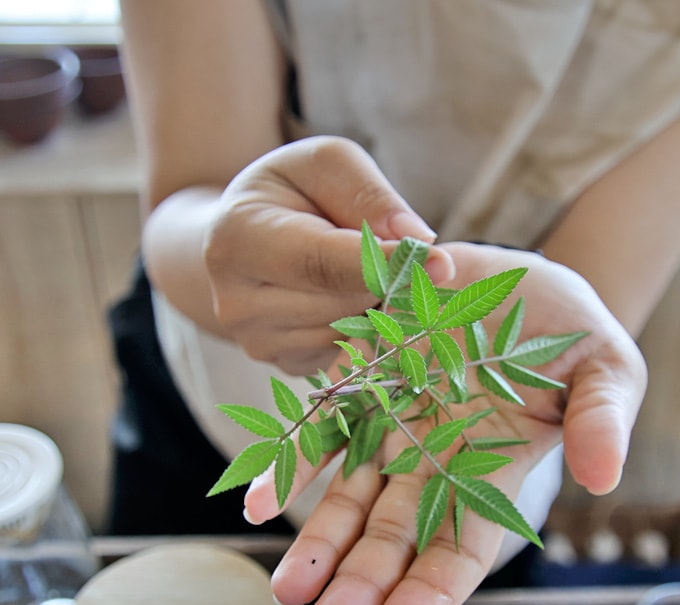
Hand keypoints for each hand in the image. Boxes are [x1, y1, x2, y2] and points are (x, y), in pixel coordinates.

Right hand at [203, 135, 452, 375]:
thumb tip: (417, 239)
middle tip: (390, 249)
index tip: (442, 263)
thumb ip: (368, 193)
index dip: (385, 264)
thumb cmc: (291, 192)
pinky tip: (347, 298)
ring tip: (358, 270)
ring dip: (377, 301)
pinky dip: (365, 325)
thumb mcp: (325, 163)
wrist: (243, 238)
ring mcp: (259, 342)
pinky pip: (352, 353)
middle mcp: (237, 301)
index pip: (322, 262)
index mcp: (239, 237)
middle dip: (384, 277)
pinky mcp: (285, 366)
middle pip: (346, 300)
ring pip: (355, 331)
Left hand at [243, 243, 646, 604]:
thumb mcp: (604, 367)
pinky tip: (257, 500)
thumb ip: (601, 418)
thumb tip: (602, 475)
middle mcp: (437, 462)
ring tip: (287, 590)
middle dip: (362, 584)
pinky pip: (318, 433)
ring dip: (318, 546)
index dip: (434, 587)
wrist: (516, 280)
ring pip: (350, 499)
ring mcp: (394, 428)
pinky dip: (287, 469)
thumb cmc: (571, 332)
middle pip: (396, 535)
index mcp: (495, 471)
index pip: (464, 543)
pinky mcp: (361, 387)